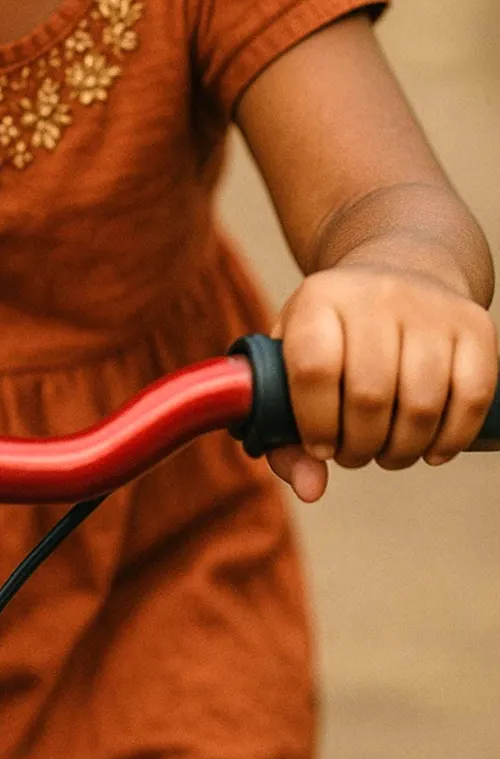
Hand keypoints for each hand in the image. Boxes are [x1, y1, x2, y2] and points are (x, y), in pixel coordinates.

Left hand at [265, 266, 497, 502]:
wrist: (400, 270)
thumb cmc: (335, 334)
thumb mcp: (293, 360)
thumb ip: (282, 429)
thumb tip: (311, 489)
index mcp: (318, 298)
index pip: (314, 369)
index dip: (316, 423)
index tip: (321, 446)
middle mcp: (375, 294)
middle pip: (370, 395)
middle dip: (360, 446)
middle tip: (356, 453)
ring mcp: (430, 307)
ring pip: (422, 403)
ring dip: (403, 450)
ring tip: (388, 452)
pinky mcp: (476, 325)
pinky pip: (472, 397)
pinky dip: (452, 439)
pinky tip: (431, 450)